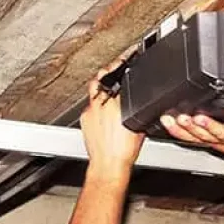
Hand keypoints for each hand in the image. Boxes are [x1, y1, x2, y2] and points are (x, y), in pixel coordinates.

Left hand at [80, 61, 144, 181]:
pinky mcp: (84, 119)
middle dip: (109, 71)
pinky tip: (102, 111)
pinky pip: (89, 105)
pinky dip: (95, 105)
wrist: (108, 166)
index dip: (122, 63)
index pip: (119, 74)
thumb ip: (136, 107)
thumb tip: (137, 98)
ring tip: (108, 87)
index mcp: (117, 102)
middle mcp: (101, 104)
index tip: (127, 58)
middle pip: (102, 76)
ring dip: (101, 86)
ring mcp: (90, 110)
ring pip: (93, 89)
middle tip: (114, 67)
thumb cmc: (124, 151)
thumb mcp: (138, 124)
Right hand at [160, 111, 223, 182]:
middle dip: (187, 127)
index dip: (176, 130)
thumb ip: (210, 130)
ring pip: (220, 132)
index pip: (191, 136)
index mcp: (214, 141)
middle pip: (201, 135)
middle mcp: (223, 140)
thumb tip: (193, 120)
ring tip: (198, 118)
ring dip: (209, 126)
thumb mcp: (223, 141)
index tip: (165, 120)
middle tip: (176, 118)